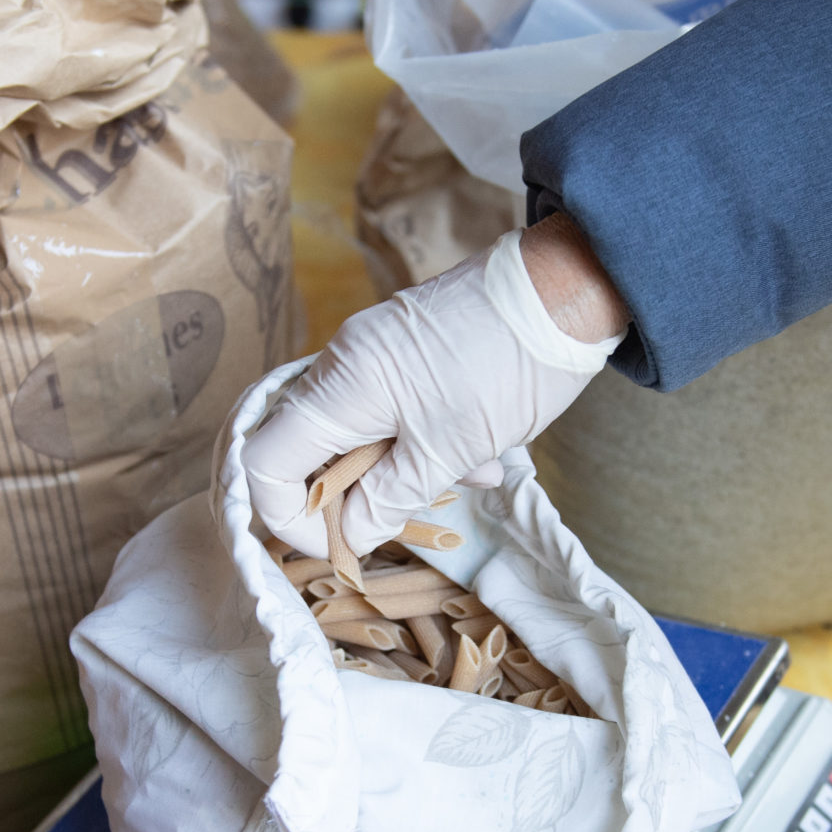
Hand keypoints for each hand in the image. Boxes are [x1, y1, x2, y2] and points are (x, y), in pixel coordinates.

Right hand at [246, 212, 628, 559]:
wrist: (566, 287)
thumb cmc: (511, 364)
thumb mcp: (450, 449)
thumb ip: (388, 498)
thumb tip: (348, 538)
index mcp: (342, 385)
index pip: (266, 461)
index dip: (288, 517)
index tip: (337, 545)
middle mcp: (344, 362)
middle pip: (309, 450)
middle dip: (357, 494)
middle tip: (410, 511)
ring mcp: (374, 352)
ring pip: (358, 435)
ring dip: (402, 470)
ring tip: (470, 472)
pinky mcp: (405, 349)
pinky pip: (390, 410)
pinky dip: (423, 442)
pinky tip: (480, 452)